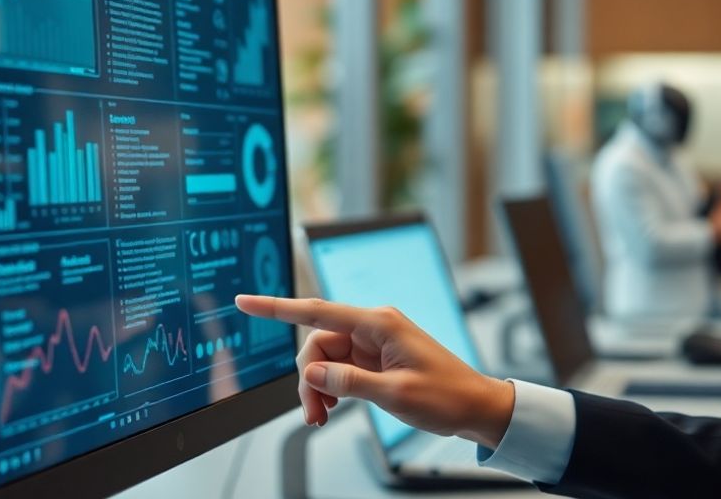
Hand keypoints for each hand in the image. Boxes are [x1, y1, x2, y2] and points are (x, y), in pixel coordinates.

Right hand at [234, 295, 514, 448]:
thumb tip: (313, 373)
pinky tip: (330, 409)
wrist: (475, 407)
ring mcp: (373, 343)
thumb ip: (349, 383)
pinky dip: (329, 389)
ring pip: (323, 360)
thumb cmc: (447, 395)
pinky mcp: (374, 359)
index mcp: (379, 323)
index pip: (317, 311)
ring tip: (322, 417)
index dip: (277, 308)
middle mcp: (373, 327)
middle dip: (307, 378)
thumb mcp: (395, 394)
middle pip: (316, 344)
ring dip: (317, 388)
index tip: (246, 302)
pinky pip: (337, 370)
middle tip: (313, 413)